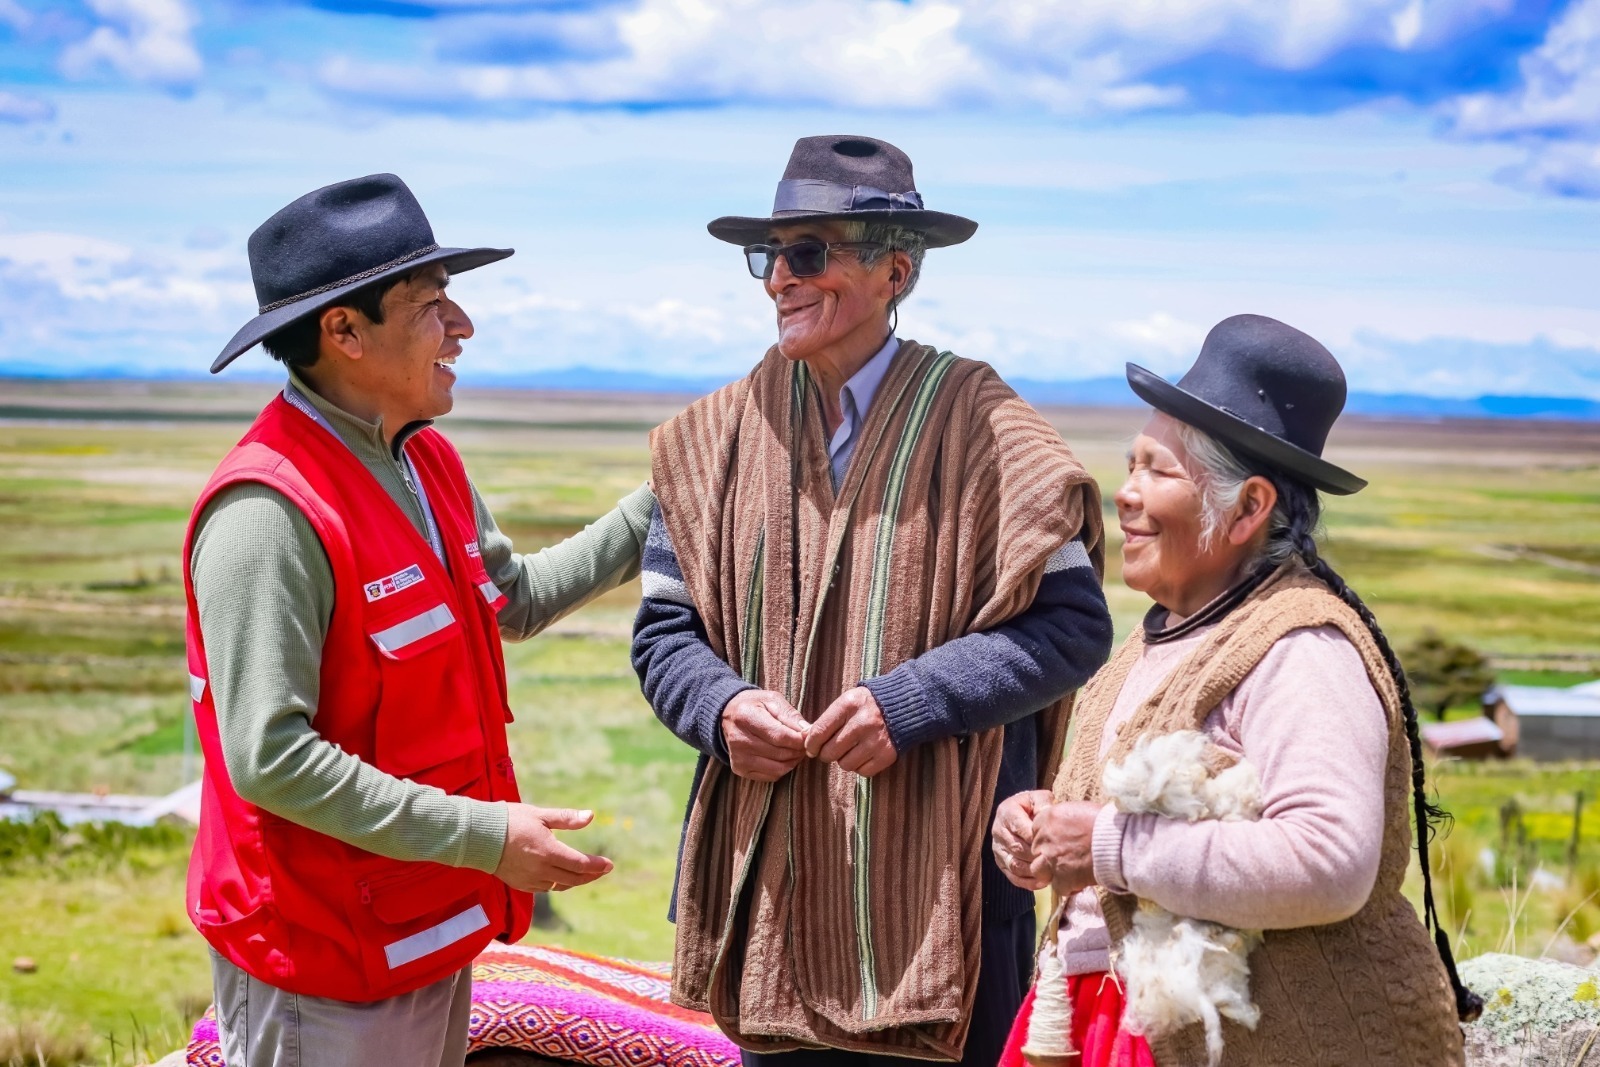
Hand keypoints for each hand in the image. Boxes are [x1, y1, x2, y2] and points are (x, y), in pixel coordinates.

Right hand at [493, 804, 612, 893]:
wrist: (479, 837)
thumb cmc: (510, 820)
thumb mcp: (540, 815)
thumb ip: (566, 818)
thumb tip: (591, 816)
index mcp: (549, 852)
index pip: (581, 864)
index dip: (597, 866)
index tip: (610, 864)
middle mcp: (541, 870)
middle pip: (574, 878)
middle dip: (591, 875)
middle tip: (602, 870)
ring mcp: (530, 880)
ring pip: (560, 886)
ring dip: (576, 880)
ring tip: (586, 873)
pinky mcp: (521, 884)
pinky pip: (546, 888)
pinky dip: (558, 883)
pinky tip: (562, 876)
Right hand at [721, 689, 808, 780]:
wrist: (726, 716)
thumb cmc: (754, 705)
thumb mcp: (771, 700)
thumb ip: (790, 714)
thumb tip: (807, 731)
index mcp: (746, 717)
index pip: (779, 736)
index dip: (799, 739)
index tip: (808, 737)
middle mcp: (740, 740)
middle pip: (780, 753)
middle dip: (798, 750)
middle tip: (805, 744)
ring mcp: (738, 757)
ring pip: (778, 768)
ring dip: (793, 761)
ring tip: (796, 750)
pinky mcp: (740, 769)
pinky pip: (771, 776)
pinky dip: (783, 768)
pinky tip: (784, 757)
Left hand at [806, 686, 897, 776]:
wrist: (904, 705)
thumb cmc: (867, 705)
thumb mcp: (847, 702)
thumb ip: (826, 720)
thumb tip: (805, 740)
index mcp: (849, 705)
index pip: (819, 731)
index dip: (811, 744)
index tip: (811, 748)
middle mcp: (862, 723)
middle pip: (830, 752)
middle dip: (826, 753)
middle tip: (831, 749)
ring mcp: (876, 740)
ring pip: (845, 764)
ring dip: (844, 760)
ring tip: (851, 749)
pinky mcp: (887, 755)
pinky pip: (862, 772)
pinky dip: (860, 766)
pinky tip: (864, 753)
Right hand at [992, 790, 1053, 890]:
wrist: (1019, 812)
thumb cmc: (1032, 806)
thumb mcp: (1038, 798)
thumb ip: (1043, 804)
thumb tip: (1048, 814)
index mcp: (1006, 812)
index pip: (1020, 828)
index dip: (1036, 837)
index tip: (1053, 843)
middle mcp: (998, 831)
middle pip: (1016, 848)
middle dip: (1036, 856)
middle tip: (1054, 861)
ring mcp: (998, 848)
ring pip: (1014, 864)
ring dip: (1032, 871)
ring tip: (1049, 874)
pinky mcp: (1001, 862)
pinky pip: (1012, 876)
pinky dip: (1027, 882)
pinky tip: (1042, 883)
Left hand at [1027, 800, 1101, 896]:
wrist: (1116, 841)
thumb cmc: (1104, 821)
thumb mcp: (1078, 810)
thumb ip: (1063, 820)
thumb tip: (1066, 827)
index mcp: (1047, 819)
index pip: (1036, 830)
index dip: (1047, 837)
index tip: (1058, 841)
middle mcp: (1045, 840)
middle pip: (1035, 850)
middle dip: (1046, 854)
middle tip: (1063, 857)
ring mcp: (1051, 860)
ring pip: (1038, 870)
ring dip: (1049, 872)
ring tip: (1065, 872)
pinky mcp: (1063, 879)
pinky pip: (1058, 887)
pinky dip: (1068, 887)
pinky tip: (1078, 883)